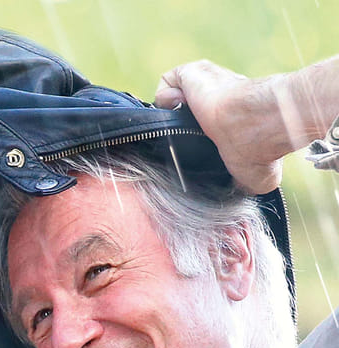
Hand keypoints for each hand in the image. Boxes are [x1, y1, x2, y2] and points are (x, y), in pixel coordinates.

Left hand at [154, 60, 291, 193]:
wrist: (258, 124)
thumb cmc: (260, 151)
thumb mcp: (254, 178)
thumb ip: (238, 184)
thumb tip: (234, 194)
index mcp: (233, 119)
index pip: (206, 126)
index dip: (191, 139)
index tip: (188, 152)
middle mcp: (221, 99)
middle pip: (187, 111)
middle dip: (175, 128)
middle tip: (175, 142)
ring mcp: (209, 84)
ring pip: (177, 93)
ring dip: (169, 112)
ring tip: (176, 126)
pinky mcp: (197, 73)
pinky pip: (170, 80)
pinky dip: (165, 96)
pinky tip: (176, 108)